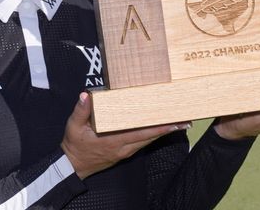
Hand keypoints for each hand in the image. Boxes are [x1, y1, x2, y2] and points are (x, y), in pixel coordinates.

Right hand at [61, 92, 190, 178]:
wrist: (73, 165)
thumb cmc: (75, 144)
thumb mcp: (73, 126)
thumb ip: (81, 111)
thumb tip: (86, 95)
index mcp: (114, 141)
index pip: (141, 133)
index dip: (158, 128)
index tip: (173, 122)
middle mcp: (124, 147)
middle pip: (150, 137)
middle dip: (168, 129)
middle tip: (185, 120)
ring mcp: (125, 150)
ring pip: (148, 140)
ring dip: (164, 132)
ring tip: (180, 122)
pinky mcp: (125, 151)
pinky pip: (142, 141)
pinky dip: (154, 135)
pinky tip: (162, 128)